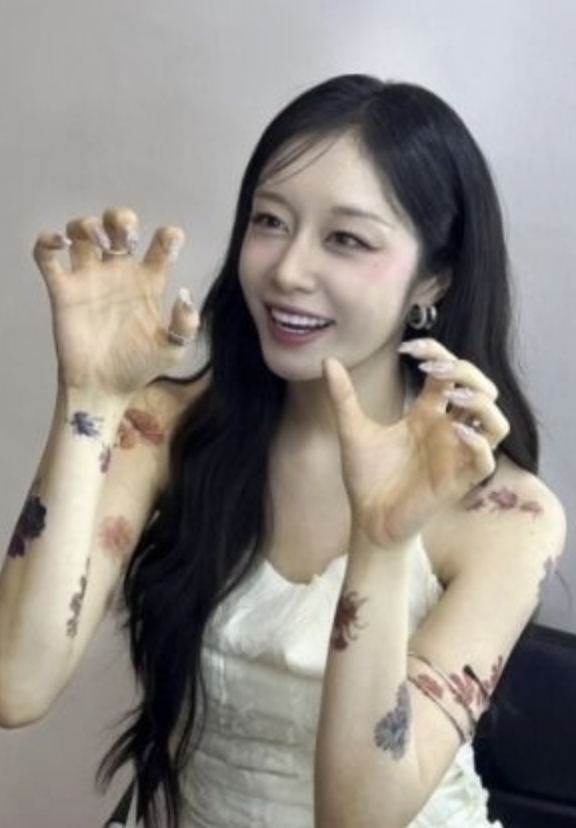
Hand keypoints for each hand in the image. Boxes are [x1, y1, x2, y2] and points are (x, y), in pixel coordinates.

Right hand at [33, 206, 200, 397]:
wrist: (103, 389)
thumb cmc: (138, 369)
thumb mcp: (172, 350)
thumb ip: (185, 324)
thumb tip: (184, 294)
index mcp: (149, 282)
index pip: (161, 244)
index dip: (168, 236)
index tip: (167, 243)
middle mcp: (119, 274)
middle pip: (118, 226)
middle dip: (121, 218)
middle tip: (126, 238)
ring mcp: (89, 279)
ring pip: (81, 231)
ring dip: (86, 224)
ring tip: (97, 242)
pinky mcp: (62, 291)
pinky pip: (46, 256)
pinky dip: (47, 240)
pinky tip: (58, 243)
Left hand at [323, 338, 509, 549]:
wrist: (367, 519)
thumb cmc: (366, 477)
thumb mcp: (352, 431)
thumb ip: (343, 396)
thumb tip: (326, 360)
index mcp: (426, 414)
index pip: (448, 372)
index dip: (437, 352)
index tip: (409, 348)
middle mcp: (447, 430)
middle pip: (481, 389)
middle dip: (465, 370)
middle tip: (435, 368)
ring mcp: (456, 455)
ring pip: (495, 422)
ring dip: (482, 403)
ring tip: (453, 395)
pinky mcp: (458, 482)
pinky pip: (485, 461)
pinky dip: (478, 444)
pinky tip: (455, 430)